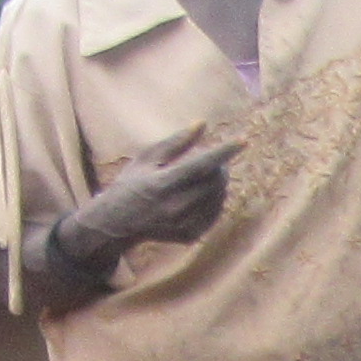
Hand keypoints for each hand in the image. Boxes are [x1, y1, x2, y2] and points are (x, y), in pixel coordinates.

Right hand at [58, 127, 234, 271]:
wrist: (116, 224)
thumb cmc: (131, 184)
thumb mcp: (146, 158)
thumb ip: (176, 142)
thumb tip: (203, 123)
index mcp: (162, 184)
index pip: (200, 166)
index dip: (223, 152)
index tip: (243, 140)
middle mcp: (174, 207)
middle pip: (214, 182)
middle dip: (221, 167)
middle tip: (214, 160)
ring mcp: (183, 225)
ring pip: (218, 198)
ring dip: (219, 183)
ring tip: (205, 176)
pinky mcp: (189, 236)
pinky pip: (215, 214)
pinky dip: (215, 200)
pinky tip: (203, 193)